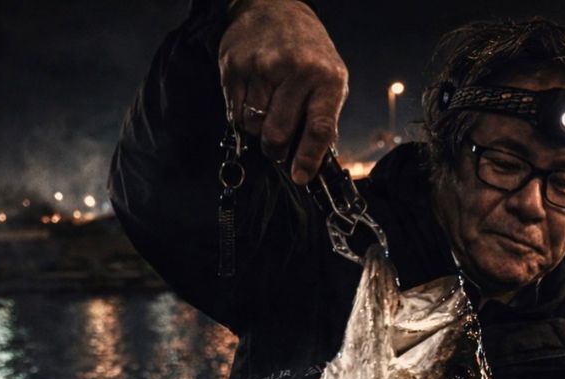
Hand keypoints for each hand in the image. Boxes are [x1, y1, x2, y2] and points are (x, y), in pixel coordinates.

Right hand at [219, 0, 348, 183]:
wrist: (275, 6)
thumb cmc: (307, 51)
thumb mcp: (329, 80)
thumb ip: (323, 119)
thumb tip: (312, 165)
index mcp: (326, 78)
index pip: (319, 129)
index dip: (308, 158)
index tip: (300, 176)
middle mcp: (295, 70)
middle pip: (277, 135)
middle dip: (275, 149)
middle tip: (277, 145)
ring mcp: (261, 66)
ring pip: (252, 126)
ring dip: (257, 129)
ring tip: (266, 109)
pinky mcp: (235, 65)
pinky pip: (234, 112)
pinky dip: (242, 114)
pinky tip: (252, 96)